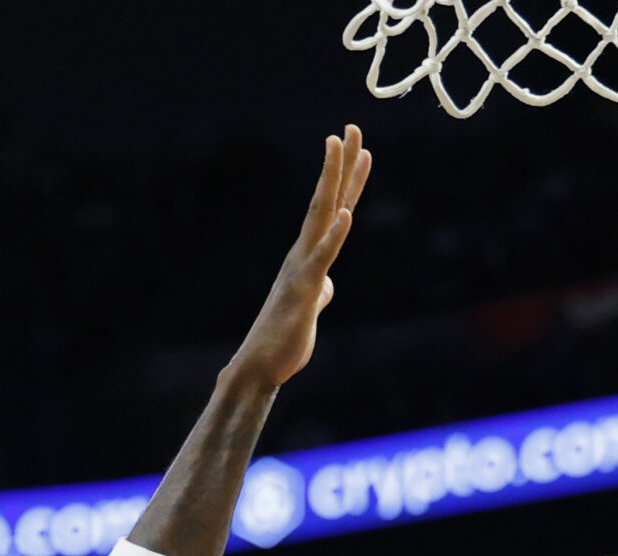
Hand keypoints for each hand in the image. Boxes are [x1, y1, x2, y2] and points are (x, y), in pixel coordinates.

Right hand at [223, 126, 372, 390]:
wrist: (260, 368)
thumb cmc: (283, 340)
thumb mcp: (310, 309)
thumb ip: (319, 290)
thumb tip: (327, 284)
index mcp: (307, 256)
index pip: (332, 208)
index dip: (347, 177)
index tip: (357, 146)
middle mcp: (303, 253)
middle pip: (327, 199)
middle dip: (341, 163)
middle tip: (352, 127)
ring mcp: (302, 268)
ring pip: (321, 215)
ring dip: (333, 179)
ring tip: (342, 147)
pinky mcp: (303, 290)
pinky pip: (321, 258)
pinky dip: (334, 236)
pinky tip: (346, 214)